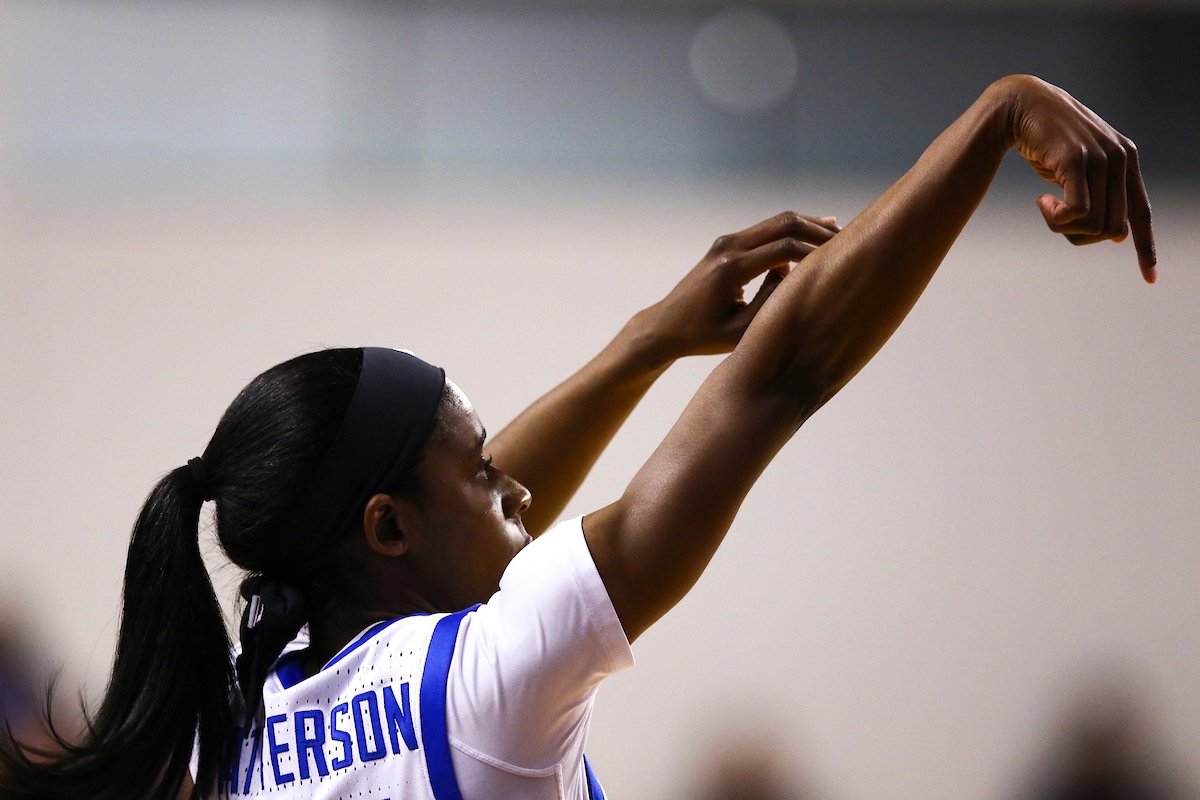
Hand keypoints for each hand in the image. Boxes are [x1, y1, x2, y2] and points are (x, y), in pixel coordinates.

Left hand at [629, 211, 840, 365]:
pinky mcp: (727, 243)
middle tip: (849, 241)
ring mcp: (726, 241)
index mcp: (731, 270)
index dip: (816, 253)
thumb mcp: (741, 331)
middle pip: (784, 223)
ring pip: (777, 221)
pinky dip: (792, 232)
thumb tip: (796, 272)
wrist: (667, 325)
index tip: (841, 263)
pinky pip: (766, 230)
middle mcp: (728, 247)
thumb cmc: (703, 337)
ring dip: (808, 227)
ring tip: (839, 236)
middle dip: (819, 230)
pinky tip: (815, 238)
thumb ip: (772, 302)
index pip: (784, 249)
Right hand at [996, 75, 1155, 281]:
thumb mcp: (1077, 169)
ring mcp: (1101, 158)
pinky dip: (1056, 218)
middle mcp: (1120, 159)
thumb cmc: (1044, 141)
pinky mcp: (1077, 161)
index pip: (1142, 213)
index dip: (1146, 248)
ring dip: (1063, 227)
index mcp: (1126, 161)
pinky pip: (1077, 211)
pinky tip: (1040, 201)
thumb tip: (1118, 235)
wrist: (1021, 106)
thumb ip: (1099, 194)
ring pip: (1095, 225)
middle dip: (1080, 236)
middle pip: (1112, 229)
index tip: (1150, 279)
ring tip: (1044, 206)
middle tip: (1054, 219)